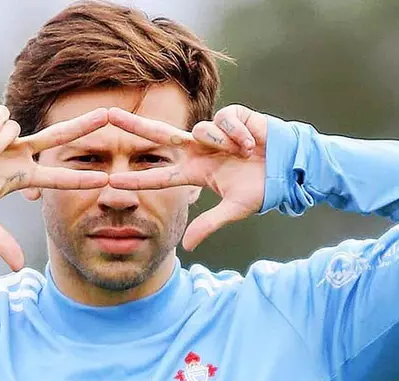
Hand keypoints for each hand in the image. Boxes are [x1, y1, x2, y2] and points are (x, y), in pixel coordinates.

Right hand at [0, 105, 108, 270]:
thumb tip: (17, 267)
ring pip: (17, 131)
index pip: (59, 177)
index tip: (107, 180)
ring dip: (0, 146)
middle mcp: (19, 153)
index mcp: (22, 175)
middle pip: (58, 136)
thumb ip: (0, 240)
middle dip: (82, 126)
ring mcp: (4, 137)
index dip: (81, 178)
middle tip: (108, 114)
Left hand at [108, 104, 266, 250]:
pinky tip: (252, 142)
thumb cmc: (263, 189)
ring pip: (201, 130)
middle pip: (160, 136)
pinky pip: (224, 120)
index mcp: (196, 172)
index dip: (137, 179)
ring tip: (245, 153)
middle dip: (134, 125)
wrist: (291, 168)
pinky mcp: (233, 116)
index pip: (160, 175)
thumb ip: (208, 224)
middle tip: (107, 115)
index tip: (110, 182)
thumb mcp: (234, 209)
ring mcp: (215, 133)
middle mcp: (200, 151)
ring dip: (223, 143)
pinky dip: (238, 133)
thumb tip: (185, 246)